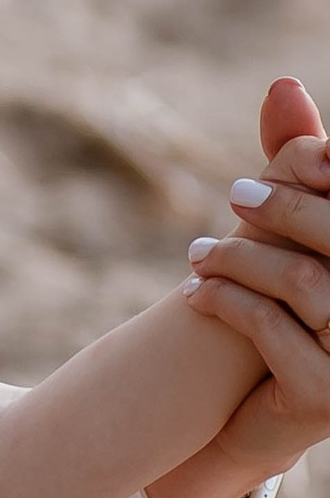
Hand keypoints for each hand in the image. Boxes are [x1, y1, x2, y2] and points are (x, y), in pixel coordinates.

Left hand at [180, 76, 329, 482]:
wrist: (255, 413)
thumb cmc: (289, 307)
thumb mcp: (293, 234)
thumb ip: (297, 165)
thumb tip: (282, 84)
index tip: (296, 160)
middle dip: (288, 210)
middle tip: (235, 193)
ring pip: (303, 284)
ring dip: (239, 259)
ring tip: (196, 253)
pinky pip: (272, 332)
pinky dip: (226, 303)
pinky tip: (195, 293)